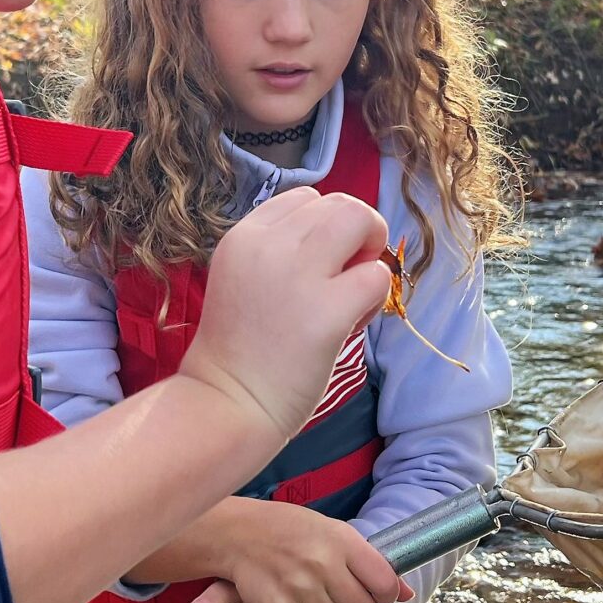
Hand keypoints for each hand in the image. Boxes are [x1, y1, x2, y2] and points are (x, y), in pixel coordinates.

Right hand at [178, 187, 389, 443]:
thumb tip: (341, 241)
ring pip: (362, 223)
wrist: (226, 403)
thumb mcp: (243, 277)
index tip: (316, 266)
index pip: (307, 198)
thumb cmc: (240, 349)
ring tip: (351, 294)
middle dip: (357, 235)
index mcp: (245, 236)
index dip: (324, 228)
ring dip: (370, 254)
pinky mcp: (326, 311)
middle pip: (342, 205)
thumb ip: (281, 251)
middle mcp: (270, 245)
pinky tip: (352, 322)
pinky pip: (376, 276)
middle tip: (344, 278)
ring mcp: (298, 276)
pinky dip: (375, 297)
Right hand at [189, 503, 409, 602]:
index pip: (384, 584)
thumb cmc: (293, 531)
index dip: (384, 594)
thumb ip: (372, 563)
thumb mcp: (336, 534)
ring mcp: (300, 588)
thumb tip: (407, 594)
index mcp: (342, 541)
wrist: (240, 534)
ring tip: (319, 602)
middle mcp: (323, 564)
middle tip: (341, 596)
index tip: (373, 591)